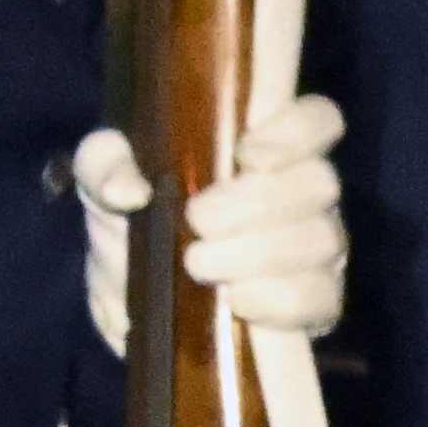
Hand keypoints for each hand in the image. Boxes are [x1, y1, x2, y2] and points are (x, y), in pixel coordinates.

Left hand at [75, 97, 348, 354]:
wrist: (136, 306)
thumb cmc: (135, 224)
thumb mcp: (104, 182)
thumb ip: (104, 165)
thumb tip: (128, 191)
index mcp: (269, 150)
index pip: (318, 120)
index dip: (299, 131)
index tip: (245, 154)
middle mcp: (306, 195)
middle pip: (321, 182)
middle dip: (257, 202)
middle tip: (198, 220)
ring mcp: (319, 251)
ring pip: (322, 239)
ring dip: (259, 253)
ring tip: (198, 264)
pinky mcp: (317, 304)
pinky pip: (320, 298)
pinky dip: (276, 299)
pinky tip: (235, 301)